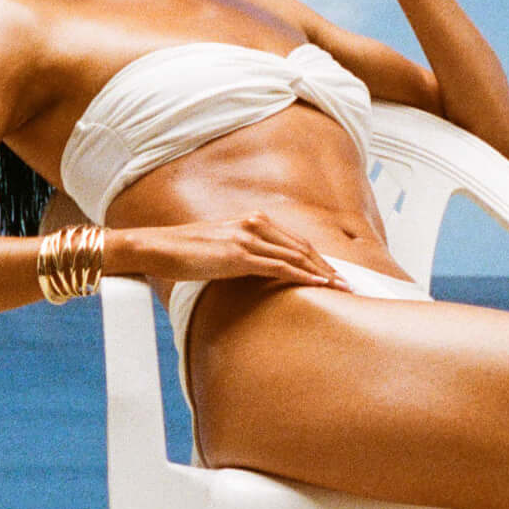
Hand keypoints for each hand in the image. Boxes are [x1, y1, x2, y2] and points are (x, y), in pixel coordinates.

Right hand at [105, 212, 352, 290]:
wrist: (158, 247)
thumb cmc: (186, 252)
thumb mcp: (221, 247)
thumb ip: (245, 253)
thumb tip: (261, 269)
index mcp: (252, 221)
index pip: (295, 241)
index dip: (319, 258)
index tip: (336, 273)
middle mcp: (253, 224)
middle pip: (302, 247)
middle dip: (328, 266)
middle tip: (350, 283)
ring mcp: (247, 239)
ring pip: (296, 256)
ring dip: (323, 273)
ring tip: (343, 287)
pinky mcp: (239, 255)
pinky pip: (280, 266)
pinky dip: (303, 275)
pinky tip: (320, 284)